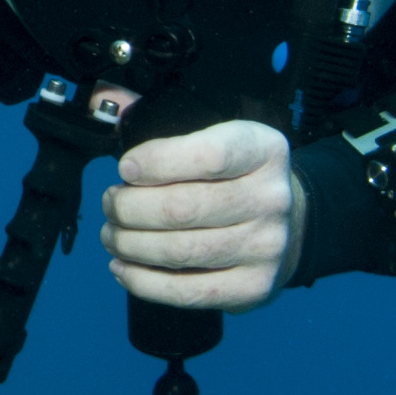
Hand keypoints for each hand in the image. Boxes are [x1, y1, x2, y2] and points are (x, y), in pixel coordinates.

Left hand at [102, 120, 303, 310]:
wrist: (289, 224)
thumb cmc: (233, 177)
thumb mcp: (218, 139)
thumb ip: (169, 133)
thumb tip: (106, 102)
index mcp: (264, 151)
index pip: (209, 155)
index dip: (157, 162)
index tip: (125, 169)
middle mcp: (272, 198)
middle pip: (182, 208)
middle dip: (129, 208)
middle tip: (111, 204)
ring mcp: (266, 247)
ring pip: (179, 251)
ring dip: (130, 245)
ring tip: (112, 235)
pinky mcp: (254, 286)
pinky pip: (187, 292)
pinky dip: (143, 282)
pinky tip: (122, 267)